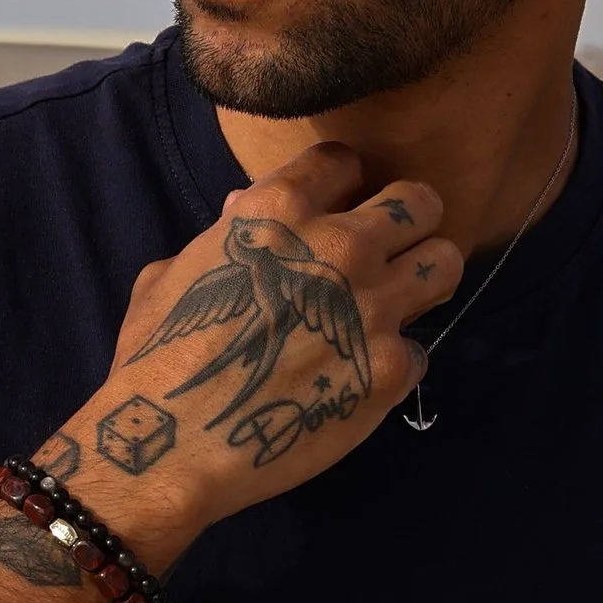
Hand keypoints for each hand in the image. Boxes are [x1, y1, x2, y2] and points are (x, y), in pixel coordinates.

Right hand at [46, 144, 462, 560]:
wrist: (173, 440)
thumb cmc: (157, 355)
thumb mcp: (175, 273)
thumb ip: (225, 235)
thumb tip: (244, 208)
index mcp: (280, 211)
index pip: (344, 161)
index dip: (343, 183)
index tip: (338, 206)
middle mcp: (340, 247)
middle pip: (419, 202)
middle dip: (409, 221)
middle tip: (391, 249)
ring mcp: (371, 308)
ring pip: (445, 263)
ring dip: (425, 278)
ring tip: (401, 300)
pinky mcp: (388, 369)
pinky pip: (419, 350)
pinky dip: (394, 362)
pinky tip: (360, 376)